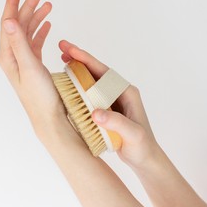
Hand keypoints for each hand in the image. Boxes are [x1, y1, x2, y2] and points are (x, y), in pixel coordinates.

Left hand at [0, 0, 65, 137]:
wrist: (49, 117)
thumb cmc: (40, 97)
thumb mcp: (29, 67)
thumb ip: (19, 43)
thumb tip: (7, 19)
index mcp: (8, 55)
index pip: (8, 22)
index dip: (13, 2)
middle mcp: (13, 56)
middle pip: (19, 24)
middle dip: (28, 5)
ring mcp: (23, 60)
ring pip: (28, 32)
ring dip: (36, 17)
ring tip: (47, 4)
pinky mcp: (33, 66)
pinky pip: (35, 42)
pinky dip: (41, 31)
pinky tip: (47, 25)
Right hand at [59, 40, 160, 167]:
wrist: (145, 158)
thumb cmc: (142, 146)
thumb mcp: (132, 134)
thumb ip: (116, 123)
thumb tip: (95, 112)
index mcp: (127, 92)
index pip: (104, 72)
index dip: (87, 60)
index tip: (71, 50)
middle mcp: (119, 93)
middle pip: (97, 71)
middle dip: (80, 59)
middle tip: (62, 48)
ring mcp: (112, 100)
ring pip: (92, 81)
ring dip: (78, 71)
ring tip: (63, 60)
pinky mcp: (107, 109)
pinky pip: (90, 93)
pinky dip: (79, 86)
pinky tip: (69, 85)